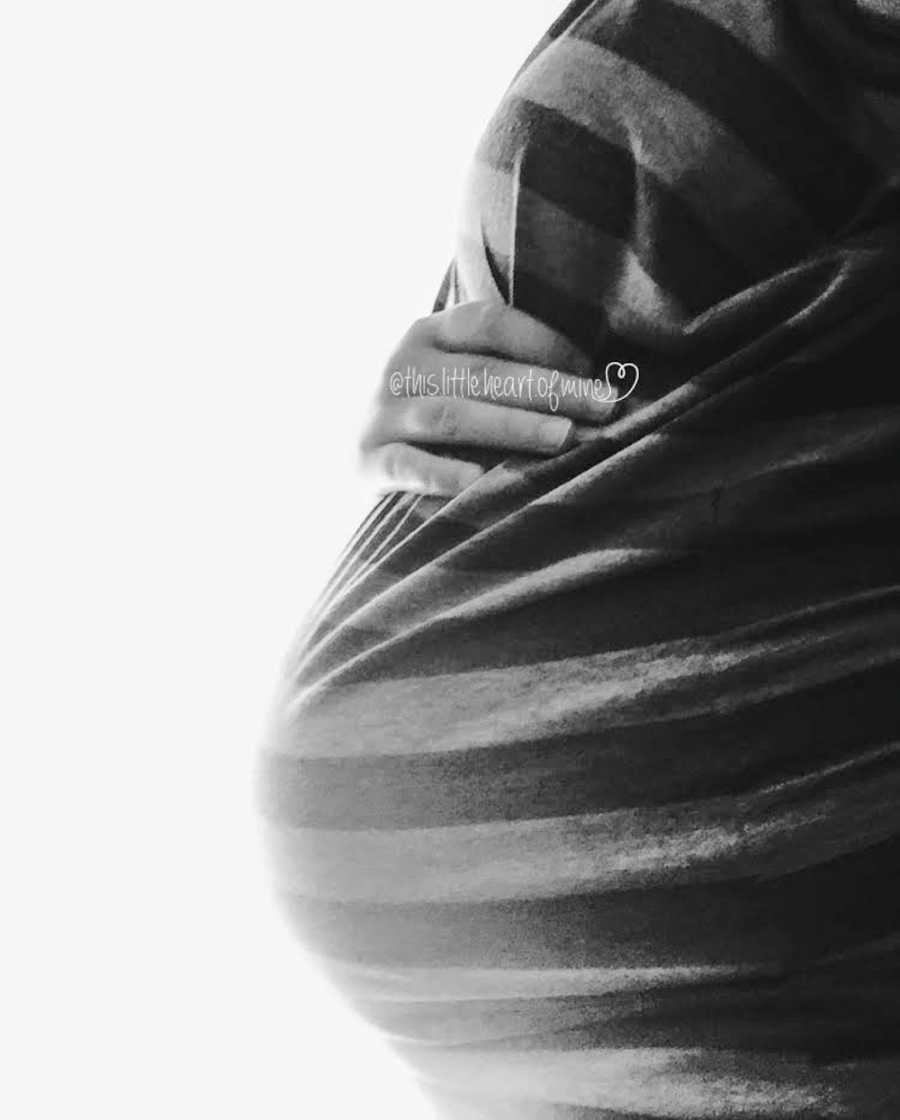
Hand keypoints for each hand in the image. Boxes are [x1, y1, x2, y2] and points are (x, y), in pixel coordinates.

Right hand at [358, 301, 622, 496]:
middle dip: (549, 389)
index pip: (489, 323)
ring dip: (512, 427)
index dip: (543, 342)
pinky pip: (406, 467)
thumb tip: (590, 380)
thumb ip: (504, 370)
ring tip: (564, 438)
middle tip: (602, 406)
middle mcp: (400, 367)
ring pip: (452, 417)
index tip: (592, 367)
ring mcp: (380, 415)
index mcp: (427, 333)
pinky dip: (442, 474)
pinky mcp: (365, 462)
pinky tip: (480, 481)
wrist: (363, 457)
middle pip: (481, 373)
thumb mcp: (458, 378)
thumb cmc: (433, 416)